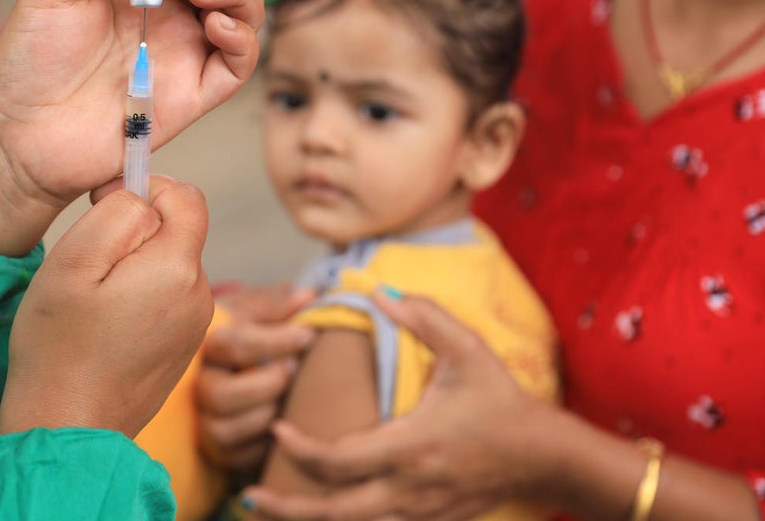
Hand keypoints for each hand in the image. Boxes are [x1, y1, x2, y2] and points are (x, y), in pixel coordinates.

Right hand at [0, 176, 212, 438]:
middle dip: (136, 235)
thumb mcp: (74, 260)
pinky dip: (141, 299)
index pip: (186, 197)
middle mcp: (201, 294)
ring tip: (96, 303)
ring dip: (137, 268)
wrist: (67, 428)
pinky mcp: (184, 346)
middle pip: (176, 231)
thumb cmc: (59, 345)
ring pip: (170, 264)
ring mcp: (196, 324)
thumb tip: (142, 194)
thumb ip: (117, 212)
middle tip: (90, 269)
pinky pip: (168, 298)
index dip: (145, 190)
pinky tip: (108, 327)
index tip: (103, 210)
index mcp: (178, 268)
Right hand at [197, 285, 317, 471]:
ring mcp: (207, 421)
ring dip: (268, 413)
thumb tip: (307, 296)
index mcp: (207, 346)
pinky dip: (268, 441)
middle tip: (294, 369)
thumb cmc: (251, 335)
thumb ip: (278, 304)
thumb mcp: (259, 313)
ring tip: (291, 395)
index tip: (308, 334)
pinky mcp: (222, 451)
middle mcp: (200, 385)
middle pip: (221, 395)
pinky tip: (283, 419)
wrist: (241, 371)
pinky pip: (241, 457)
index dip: (274, 341)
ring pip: (229, 429)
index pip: (232, 345)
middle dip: (268, 383)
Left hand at [242, 291, 552, 520]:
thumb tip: (379, 292)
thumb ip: (425, 316)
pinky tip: (315, 516)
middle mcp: (410, 487)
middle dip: (288, 508)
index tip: (276, 430)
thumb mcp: (469, 349)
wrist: (544, 457)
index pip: (340, 459)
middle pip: (335, 511)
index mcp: (412, 445)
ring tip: (267, 513)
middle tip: (246, 496)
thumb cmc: (501, 400)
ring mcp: (419, 511)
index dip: (301, 449)